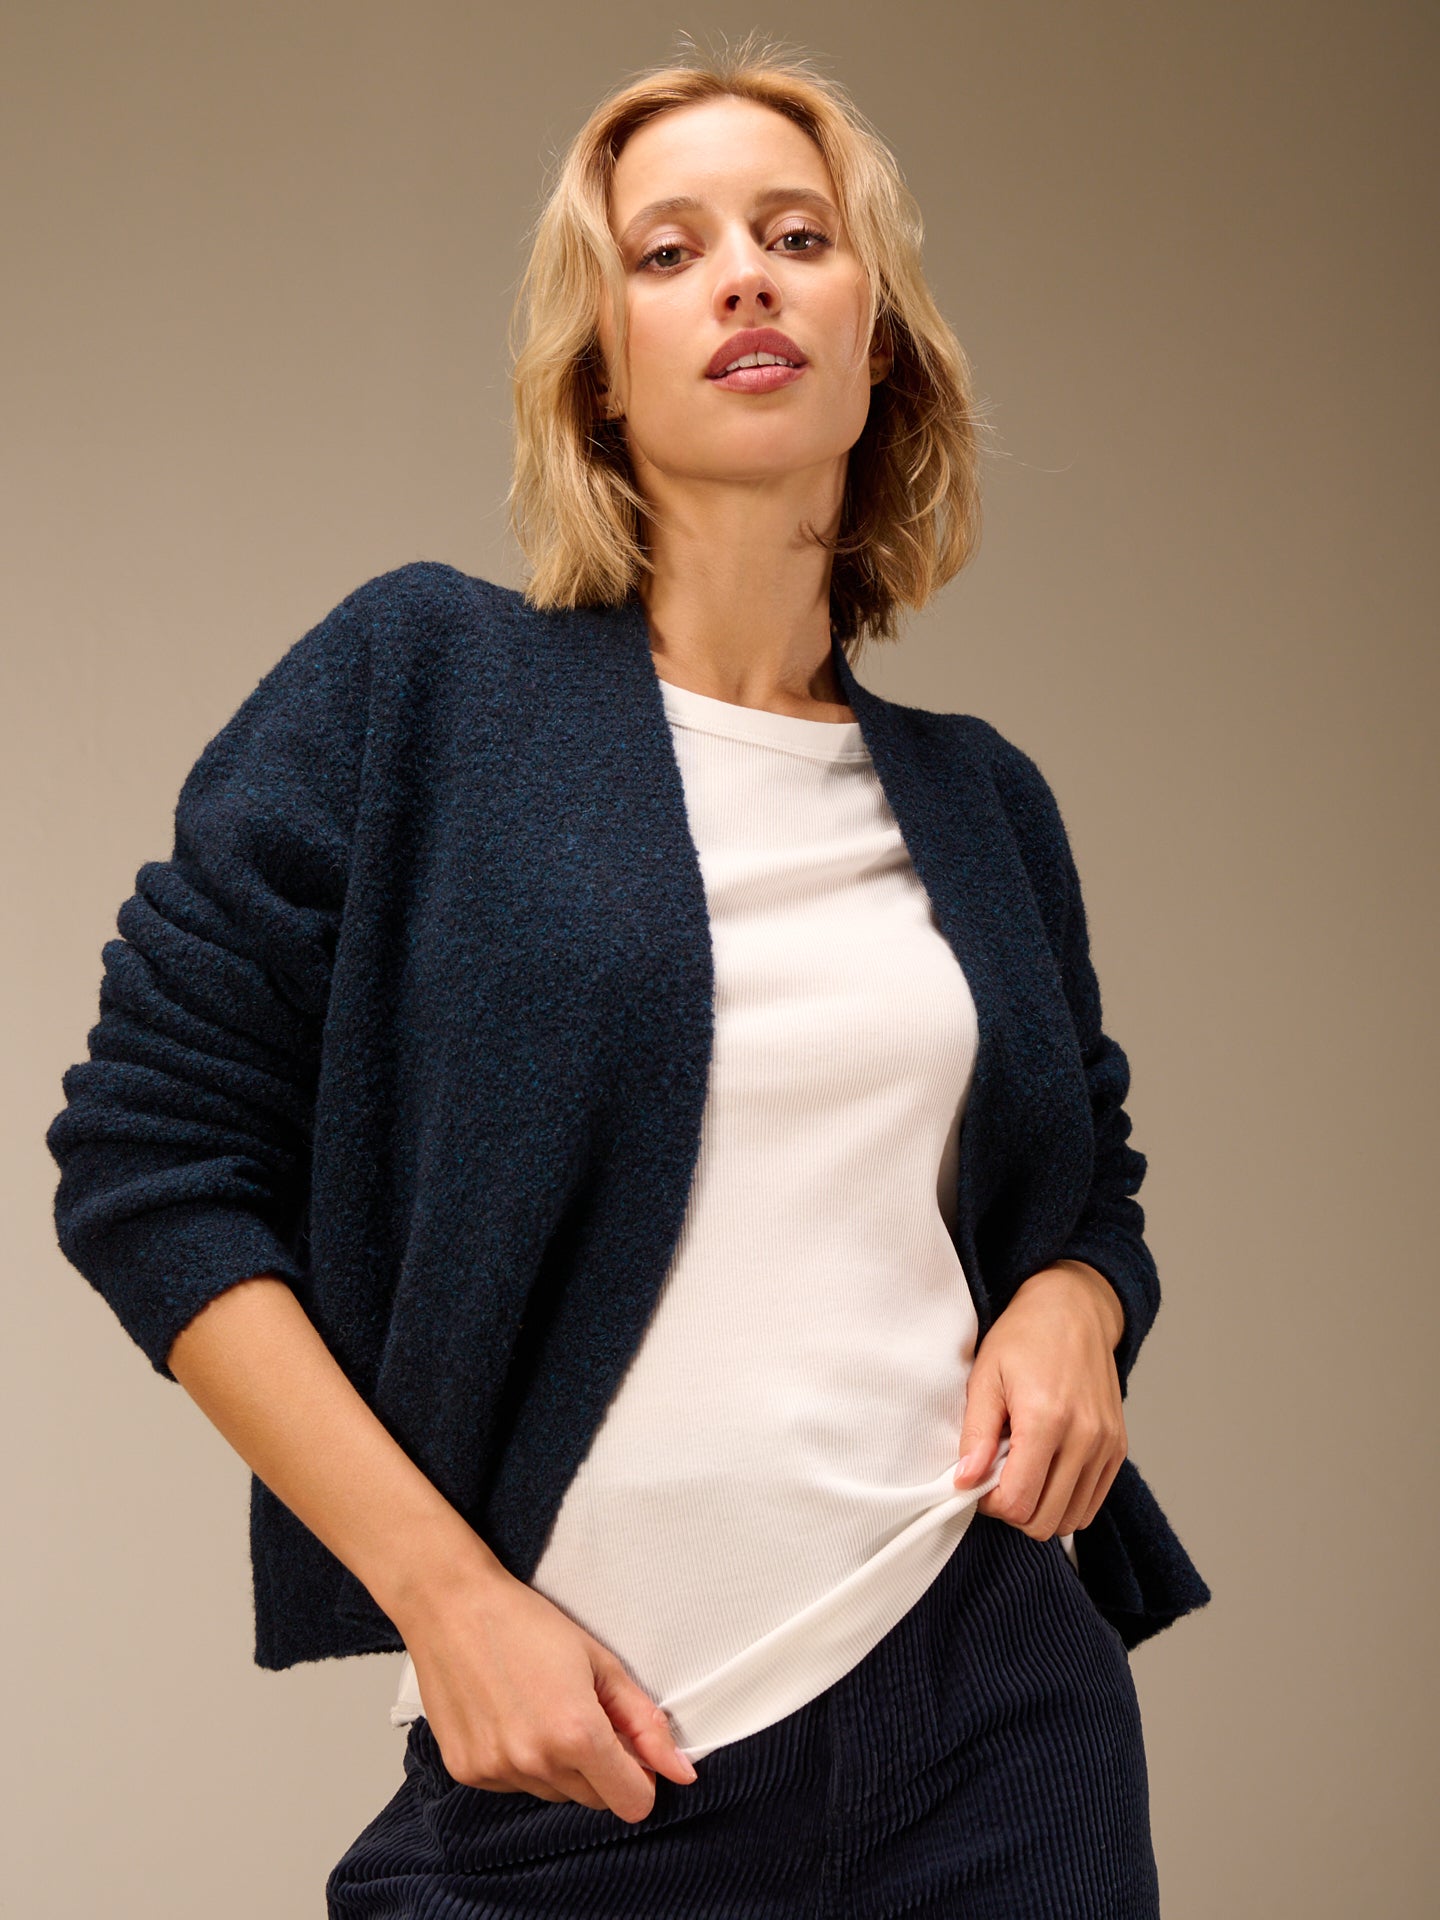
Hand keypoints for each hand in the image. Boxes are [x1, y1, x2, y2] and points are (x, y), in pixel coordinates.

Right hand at [392, 1555, 698, 1821]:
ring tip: (540, 1708)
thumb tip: (682, 1771)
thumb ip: (645, 1723)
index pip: (633, 1803)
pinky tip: (509, 1717)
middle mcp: (535, 1762)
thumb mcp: (600, 1662)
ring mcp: (497, 1771)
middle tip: (582, 1713)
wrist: (452, 1607)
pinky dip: (520, 1762)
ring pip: (553, 1794)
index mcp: (576, 1734)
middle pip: (594, 1800)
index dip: (640, 1777)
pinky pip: (515, 1786)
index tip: (630, 1750)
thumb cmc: (526, 1624)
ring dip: (558, 1766)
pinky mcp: (468, 1772)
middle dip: (600, 1768)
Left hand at [952, 1261, 1127, 1540]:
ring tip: (1022, 1470)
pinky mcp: (1118, 1447)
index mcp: (1046, 1419)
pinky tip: (1046, 1470)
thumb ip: (977, 1435)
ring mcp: (1106, 1444)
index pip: (1019, 1502)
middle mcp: (1084, 1437)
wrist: (1073, 1308)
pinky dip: (1066, 1500)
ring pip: (1072, 1518)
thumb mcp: (986, 1377)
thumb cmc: (1024, 1336)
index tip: (979, 1480)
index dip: (990, 1504)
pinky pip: (1092, 1501)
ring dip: (1041, 1508)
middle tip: (997, 1479)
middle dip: (1014, 1511)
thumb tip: (965, 1481)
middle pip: (1046, 1521)